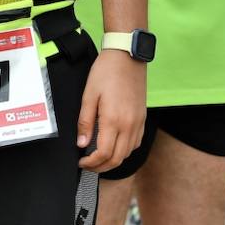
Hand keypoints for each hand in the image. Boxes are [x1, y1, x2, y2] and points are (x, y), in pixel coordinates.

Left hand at [76, 49, 145, 171]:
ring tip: (98, 158)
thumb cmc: (106, 72)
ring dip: (113, 160)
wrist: (127, 57)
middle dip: (101, 167)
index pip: (103, 153)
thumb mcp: (89, 95)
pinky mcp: (143, 118)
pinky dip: (125, 151)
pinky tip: (114, 146)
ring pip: (128, 153)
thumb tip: (82, 144)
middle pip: (117, 158)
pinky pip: (136, 143)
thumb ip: (85, 121)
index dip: (91, 163)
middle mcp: (129, 125)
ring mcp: (138, 123)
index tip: (81, 162)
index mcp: (113, 120)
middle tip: (87, 165)